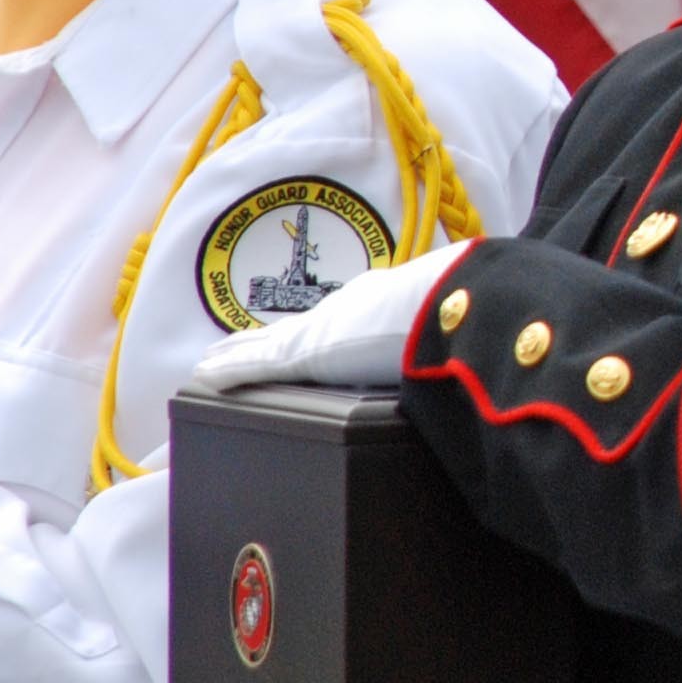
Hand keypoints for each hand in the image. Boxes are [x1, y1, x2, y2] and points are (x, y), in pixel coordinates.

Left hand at [188, 244, 467, 393]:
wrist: (445, 305)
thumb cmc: (456, 317)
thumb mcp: (447, 330)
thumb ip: (446, 341)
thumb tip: (478, 351)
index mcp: (373, 304)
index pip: (331, 318)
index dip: (307, 329)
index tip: (295, 335)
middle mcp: (338, 313)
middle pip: (286, 331)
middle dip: (257, 341)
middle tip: (229, 350)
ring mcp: (316, 331)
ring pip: (260, 346)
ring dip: (234, 356)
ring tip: (208, 364)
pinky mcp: (298, 353)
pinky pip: (251, 365)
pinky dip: (227, 372)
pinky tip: (203, 378)